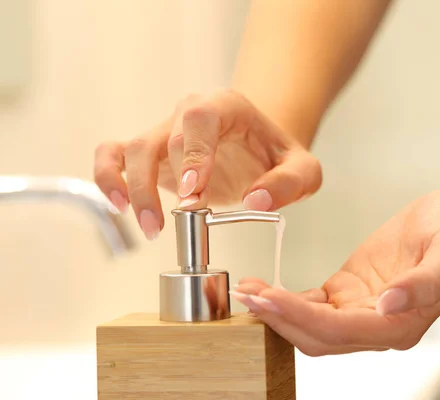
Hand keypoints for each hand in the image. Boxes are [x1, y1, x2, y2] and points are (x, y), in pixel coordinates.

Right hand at [93, 90, 321, 239]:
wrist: (258, 149)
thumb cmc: (277, 157)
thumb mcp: (304, 171)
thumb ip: (288, 183)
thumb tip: (256, 201)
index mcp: (226, 107)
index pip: (200, 119)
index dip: (192, 153)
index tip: (193, 192)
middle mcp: (189, 114)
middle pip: (163, 138)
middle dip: (166, 182)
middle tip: (179, 220)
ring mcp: (165, 131)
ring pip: (133, 148)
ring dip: (133, 188)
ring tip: (151, 227)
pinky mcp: (149, 152)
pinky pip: (112, 154)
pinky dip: (108, 176)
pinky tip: (119, 205)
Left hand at [232, 188, 439, 355]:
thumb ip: (425, 282)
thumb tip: (390, 305)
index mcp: (401, 324)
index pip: (341, 330)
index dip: (301, 318)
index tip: (269, 299)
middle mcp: (379, 326)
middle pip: (318, 336)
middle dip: (280, 319)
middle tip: (247, 297)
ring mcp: (361, 311)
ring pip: (310, 325)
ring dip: (278, 312)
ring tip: (247, 291)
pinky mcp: (349, 293)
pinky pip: (313, 305)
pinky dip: (287, 300)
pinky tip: (265, 288)